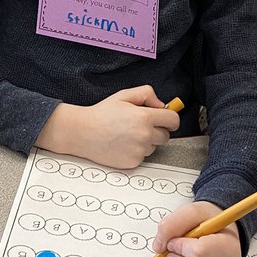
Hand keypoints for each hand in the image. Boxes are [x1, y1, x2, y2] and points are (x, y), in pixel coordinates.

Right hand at [37, 86, 178, 168]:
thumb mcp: (124, 95)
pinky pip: (143, 157)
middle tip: (141, 126)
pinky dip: (135, 152)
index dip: (170, 119)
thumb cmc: (102, 114)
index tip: (165, 119)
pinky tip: (122, 144)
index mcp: (145, 117)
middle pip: (166, 136)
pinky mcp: (133, 162)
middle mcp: (144, 135)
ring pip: (154, 147)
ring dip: (146, 142)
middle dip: (157, 130)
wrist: (83, 132)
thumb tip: (161, 105)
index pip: (173, 121)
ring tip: (126, 135)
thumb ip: (146, 94)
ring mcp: (139, 150)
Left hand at [151, 201, 241, 256]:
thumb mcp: (192, 211)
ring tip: (181, 252)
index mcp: (229, 245)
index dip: (181, 246)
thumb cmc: (209, 219)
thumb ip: (172, 223)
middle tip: (175, 245)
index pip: (201, 252)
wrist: (219, 226)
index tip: (175, 238)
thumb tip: (158, 246)